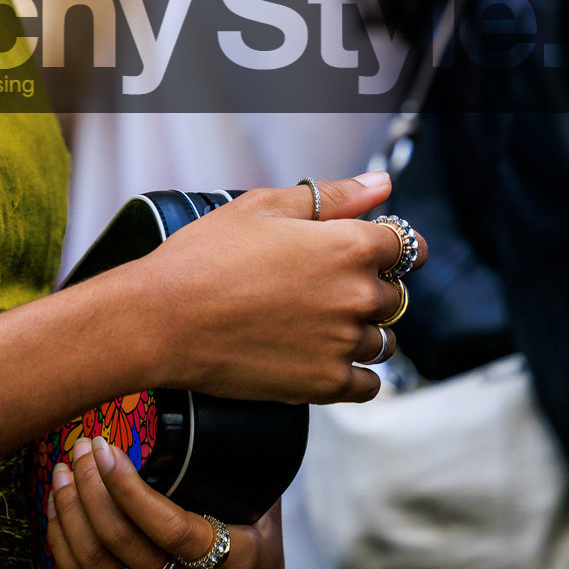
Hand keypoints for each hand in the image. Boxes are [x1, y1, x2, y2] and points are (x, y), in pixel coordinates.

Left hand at [44, 433, 282, 568]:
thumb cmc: (255, 565)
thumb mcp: (265, 522)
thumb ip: (242, 477)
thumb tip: (217, 414)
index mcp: (236, 564)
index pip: (170, 525)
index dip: (127, 487)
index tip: (106, 449)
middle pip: (123, 539)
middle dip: (90, 486)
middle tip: (81, 450)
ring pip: (98, 563)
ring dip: (70, 511)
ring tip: (63, 474)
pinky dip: (63, 546)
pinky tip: (57, 513)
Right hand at [122, 172, 425, 406]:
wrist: (162, 318)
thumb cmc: (203, 257)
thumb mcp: (263, 207)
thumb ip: (332, 196)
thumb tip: (380, 184)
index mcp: (349, 245)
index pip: (406, 247)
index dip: (388, 248)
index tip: (368, 255)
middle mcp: (357, 295)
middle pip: (394, 295)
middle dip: (366, 289)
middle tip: (316, 289)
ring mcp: (343, 343)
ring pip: (382, 340)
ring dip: (360, 331)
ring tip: (311, 324)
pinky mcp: (325, 383)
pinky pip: (368, 384)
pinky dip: (354, 373)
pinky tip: (321, 358)